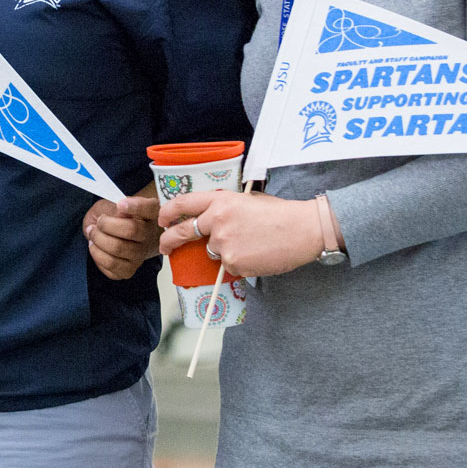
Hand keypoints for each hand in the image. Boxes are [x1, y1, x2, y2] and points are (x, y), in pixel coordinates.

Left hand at [84, 184, 161, 279]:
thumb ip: (116, 206)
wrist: (116, 234)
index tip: (120, 204)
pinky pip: (111, 266)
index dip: (135, 207)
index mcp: (150, 213)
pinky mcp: (130, 270)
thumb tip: (119, 211)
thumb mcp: (114, 203)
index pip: (149, 208)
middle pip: (131, 230)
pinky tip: (96, 247)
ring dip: (98, 240)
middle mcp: (150, 235)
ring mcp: (141, 254)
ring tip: (93, 234)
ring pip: (118, 249)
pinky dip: (97, 255)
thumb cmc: (115, 217)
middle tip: (97, 222)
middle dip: (106, 224)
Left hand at [158, 188, 325, 278]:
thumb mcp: (247, 200)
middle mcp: (217, 220)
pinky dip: (240, 264)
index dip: (168, 213)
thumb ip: (223, 208)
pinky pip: (229, 267)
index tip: (163, 220)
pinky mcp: (234, 262)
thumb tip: (209, 220)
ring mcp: (224, 243)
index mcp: (220, 200)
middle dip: (169, 241)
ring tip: (250, 244)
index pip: (183, 204)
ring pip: (213, 252)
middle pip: (183, 232)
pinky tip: (257, 255)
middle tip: (166, 248)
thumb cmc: (279, 214)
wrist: (303, 229)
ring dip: (225, 251)